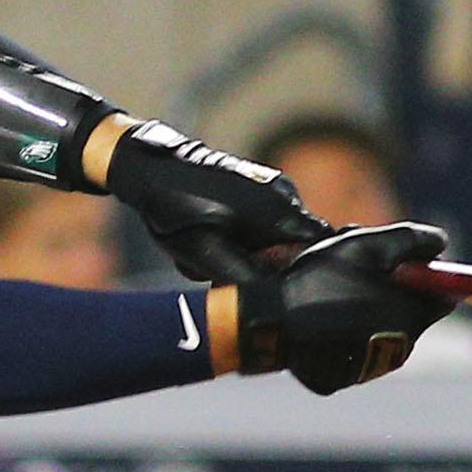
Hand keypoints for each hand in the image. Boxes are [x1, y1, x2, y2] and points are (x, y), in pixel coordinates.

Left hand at [103, 119, 332, 284]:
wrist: (151, 170)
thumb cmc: (178, 210)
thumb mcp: (208, 254)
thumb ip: (246, 278)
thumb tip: (274, 301)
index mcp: (279, 212)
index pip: (320, 249)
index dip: (307, 274)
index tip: (280, 288)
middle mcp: (284, 196)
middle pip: (297, 247)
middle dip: (268, 267)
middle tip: (229, 273)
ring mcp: (271, 188)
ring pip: (275, 237)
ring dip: (248, 254)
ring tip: (212, 256)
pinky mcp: (256, 186)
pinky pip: (261, 222)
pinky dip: (240, 238)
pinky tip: (212, 238)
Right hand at [234, 221, 450, 392]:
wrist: (272, 322)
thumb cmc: (323, 280)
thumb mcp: (370, 245)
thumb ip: (412, 240)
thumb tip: (441, 243)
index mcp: (411, 318)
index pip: (443, 296)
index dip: (425, 274)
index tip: (403, 260)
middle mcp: (397, 350)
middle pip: (408, 314)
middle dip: (390, 289)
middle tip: (357, 267)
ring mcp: (366, 368)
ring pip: (376, 330)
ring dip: (362, 308)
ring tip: (329, 287)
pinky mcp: (336, 379)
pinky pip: (347, 350)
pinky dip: (339, 332)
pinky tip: (315, 314)